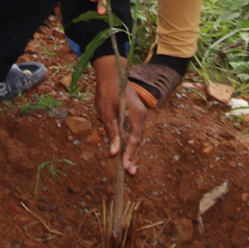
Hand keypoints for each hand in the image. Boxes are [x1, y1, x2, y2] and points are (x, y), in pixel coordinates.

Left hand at [92, 55, 146, 175]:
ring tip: (131, 168)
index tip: (126, 167)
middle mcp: (142, 115)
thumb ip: (112, 133)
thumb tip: (114, 153)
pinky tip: (128, 153)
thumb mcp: (106, 113)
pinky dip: (132, 143)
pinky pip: (135, 132)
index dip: (130, 154)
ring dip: (134, 151)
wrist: (112, 74)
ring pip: (138, 137)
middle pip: (139, 140)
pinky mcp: (136, 115)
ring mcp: (140, 115)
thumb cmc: (107, 92)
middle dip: (134, 156)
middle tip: (130, 173)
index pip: (135, 139)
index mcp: (136, 114)